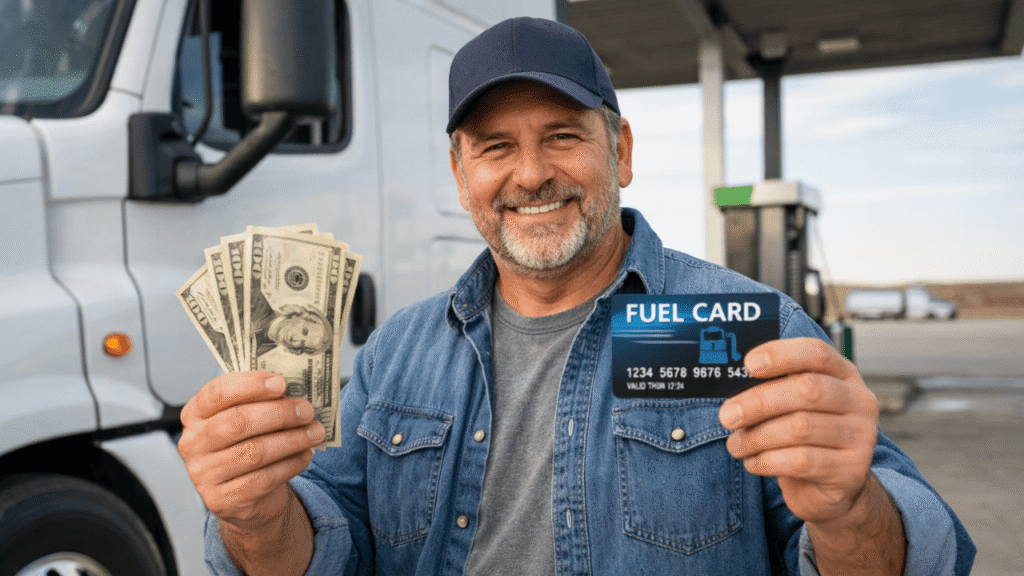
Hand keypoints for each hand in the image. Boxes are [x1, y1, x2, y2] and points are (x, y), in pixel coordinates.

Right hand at [178, 371, 324, 532]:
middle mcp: (193, 443)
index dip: (250, 385)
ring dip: (292, 440)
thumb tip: (295, 393)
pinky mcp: (221, 500)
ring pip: (254, 452)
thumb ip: (261, 403)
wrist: (244, 497)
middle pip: (238, 422)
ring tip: (316, 433)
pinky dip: (291, 464)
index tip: (282, 383)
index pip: (217, 392)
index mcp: (195, 414)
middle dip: (280, 414)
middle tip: (307, 411)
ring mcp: (203, 475)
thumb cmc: (248, 445)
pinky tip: (307, 454)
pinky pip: (263, 479)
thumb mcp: (248, 420)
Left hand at [718, 338, 879, 523]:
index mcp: (843, 374)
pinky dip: (768, 460)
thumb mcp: (793, 405)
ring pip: (800, 427)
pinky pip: (802, 461)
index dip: (782, 354)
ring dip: (757, 436)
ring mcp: (861, 436)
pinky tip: (753, 462)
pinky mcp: (851, 471)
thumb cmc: (804, 435)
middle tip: (727, 416)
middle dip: (758, 402)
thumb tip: (732, 381)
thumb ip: (774, 387)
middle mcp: (859, 401)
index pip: (817, 353)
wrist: (832, 485)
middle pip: (806, 390)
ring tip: (736, 445)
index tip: (748, 364)